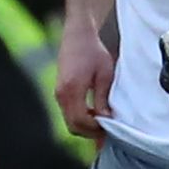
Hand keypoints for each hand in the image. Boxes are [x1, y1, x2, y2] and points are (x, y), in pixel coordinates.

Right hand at [55, 21, 114, 136]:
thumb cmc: (93, 51)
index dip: (96, 128)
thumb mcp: (104, 74)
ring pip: (70, 122)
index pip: (81, 120)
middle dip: (91, 132)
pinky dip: (81, 120)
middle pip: (73, 126)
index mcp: (72, 89)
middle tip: (108, 131)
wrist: (77, 36)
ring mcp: (58, 95)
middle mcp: (61, 94)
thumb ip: (103, 98)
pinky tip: (94, 115)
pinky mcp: (59, 93)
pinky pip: (69, 114)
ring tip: (103, 123)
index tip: (111, 127)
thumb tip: (106, 119)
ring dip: (86, 127)